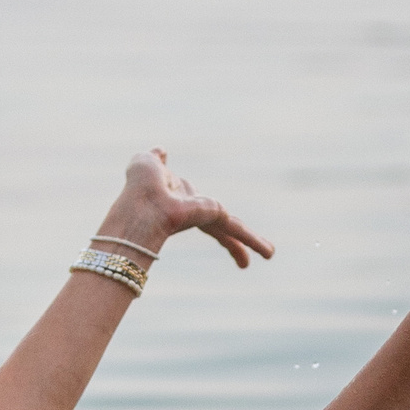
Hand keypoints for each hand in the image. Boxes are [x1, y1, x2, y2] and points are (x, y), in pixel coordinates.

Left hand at [107, 148, 273, 268]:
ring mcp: (206, 216)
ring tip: (270, 253)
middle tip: (253, 257)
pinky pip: (235, 229)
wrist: (140, 201)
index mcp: (184, 202)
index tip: (221, 220)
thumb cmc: (139, 188)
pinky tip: (267, 251)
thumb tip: (160, 152)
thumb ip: (156, 160)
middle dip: (238, 241)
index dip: (212, 217)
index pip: (205, 212)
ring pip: (234, 229)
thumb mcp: (148, 165)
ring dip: (252, 241)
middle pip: (222, 227)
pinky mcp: (214, 216)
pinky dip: (251, 240)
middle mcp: (197, 212)